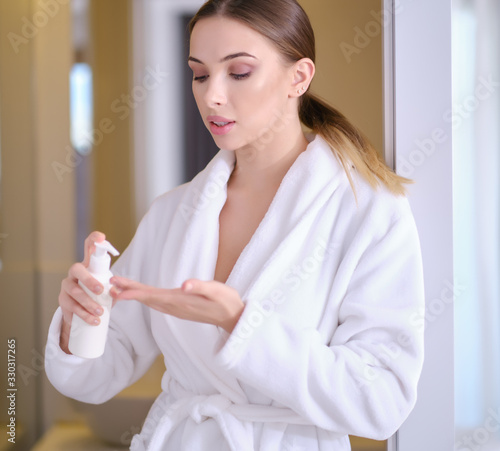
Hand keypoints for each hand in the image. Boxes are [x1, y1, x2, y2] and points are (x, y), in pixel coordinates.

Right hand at [58, 231, 107, 353]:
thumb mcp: (106, 287)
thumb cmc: (96, 295)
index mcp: (87, 266)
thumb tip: (118, 289)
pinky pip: (71, 307)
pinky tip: (92, 320)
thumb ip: (114, 285)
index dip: (93, 240)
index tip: (101, 238)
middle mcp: (74, 273)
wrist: (80, 312)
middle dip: (89, 280)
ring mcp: (66, 286)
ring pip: (75, 292)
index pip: (88, 248)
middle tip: (100, 290)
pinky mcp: (62, 300)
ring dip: (88, 303)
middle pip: (77, 270)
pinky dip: (83, 315)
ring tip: (100, 313)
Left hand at [110, 276, 244, 332]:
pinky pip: (157, 303)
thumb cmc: (227, 301)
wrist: (233, 318)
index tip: (120, 290)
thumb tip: (184, 285)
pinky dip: (144, 297)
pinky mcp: (179, 308)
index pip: (154, 296)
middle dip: (129, 291)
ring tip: (119, 287)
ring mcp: (177, 309)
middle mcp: (176, 307)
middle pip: (148, 299)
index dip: (136, 293)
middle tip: (111, 283)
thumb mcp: (217, 291)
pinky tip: (139, 294)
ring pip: (151, 301)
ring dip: (135, 294)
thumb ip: (201, 287)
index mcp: (182, 301)